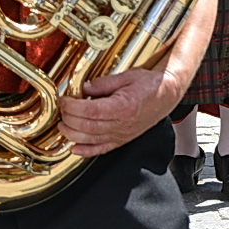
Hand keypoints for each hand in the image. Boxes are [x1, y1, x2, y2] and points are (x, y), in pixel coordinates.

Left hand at [60, 66, 187, 155]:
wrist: (167, 95)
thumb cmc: (150, 85)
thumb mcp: (126, 77)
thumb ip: (102, 84)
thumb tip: (82, 89)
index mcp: (124, 107)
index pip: (91, 111)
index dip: (72, 107)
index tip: (64, 100)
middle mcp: (123, 124)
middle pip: (87, 126)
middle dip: (69, 119)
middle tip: (61, 109)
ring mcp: (122, 134)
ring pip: (91, 140)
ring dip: (72, 134)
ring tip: (63, 125)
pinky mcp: (122, 140)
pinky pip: (101, 149)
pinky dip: (86, 151)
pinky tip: (75, 148)